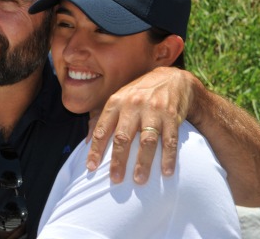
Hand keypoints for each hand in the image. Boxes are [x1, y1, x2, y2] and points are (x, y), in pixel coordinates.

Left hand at [86, 67, 192, 183]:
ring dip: (143, 163)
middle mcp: (133, 106)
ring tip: (139, 180)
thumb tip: (86, 141)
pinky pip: (170, 140)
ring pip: (146, 141)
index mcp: (116, 103)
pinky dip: (168, 157)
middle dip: (118, 160)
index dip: (95, 149)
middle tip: (115, 179)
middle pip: (123, 137)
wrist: (172, 79)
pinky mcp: (172, 117)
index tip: (91, 167)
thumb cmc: (138, 94)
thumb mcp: (118, 99)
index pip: (102, 128)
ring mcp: (153, 111)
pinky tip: (166, 172)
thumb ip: (101, 118)